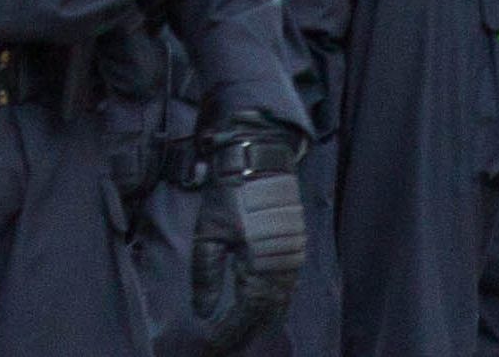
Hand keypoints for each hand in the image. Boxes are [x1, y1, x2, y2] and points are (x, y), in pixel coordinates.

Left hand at [187, 119, 306, 354]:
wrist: (260, 159)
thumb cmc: (229, 194)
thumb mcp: (208, 234)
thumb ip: (206, 276)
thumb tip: (202, 313)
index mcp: (260, 268)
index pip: (246, 314)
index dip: (229, 332)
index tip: (212, 345)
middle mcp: (282, 270)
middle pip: (265, 315)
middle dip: (244, 331)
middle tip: (223, 344)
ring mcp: (293, 261)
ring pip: (278, 304)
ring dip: (259, 320)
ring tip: (237, 333)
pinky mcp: (296, 251)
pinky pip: (285, 290)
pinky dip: (271, 304)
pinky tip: (258, 309)